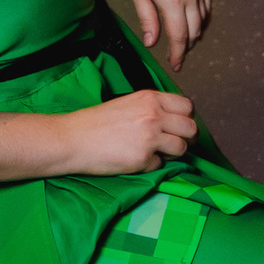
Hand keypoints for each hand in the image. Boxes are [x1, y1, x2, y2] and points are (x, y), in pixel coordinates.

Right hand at [58, 89, 197, 174]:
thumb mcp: (128, 104)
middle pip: (191, 128)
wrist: (72, 139)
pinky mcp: (143, 159)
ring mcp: (150, 137)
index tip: (180, 126)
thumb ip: (152, 108)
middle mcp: (154, 115)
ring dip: (172, 154)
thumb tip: (173, 121)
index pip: (187, 106)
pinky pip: (160, 165)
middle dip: (187, 138)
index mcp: (150, 98)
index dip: (186, 118)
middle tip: (176, 143)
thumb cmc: (95, 123)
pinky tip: (134, 160)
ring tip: (154, 153)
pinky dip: (151, 166)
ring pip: (181, 148)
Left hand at [107, 0, 209, 71]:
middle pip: (195, 31)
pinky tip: (195, 23)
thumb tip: (152, 43)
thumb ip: (148, 20)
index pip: (180, 36)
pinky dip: (203, 18)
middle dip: (187, 47)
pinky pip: (208, 4)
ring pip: (204, 19)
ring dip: (196, 34)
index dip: (178, 54)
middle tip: (177, 57)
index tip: (175, 65)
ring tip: (184, 42)